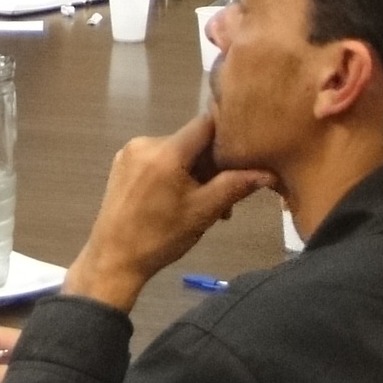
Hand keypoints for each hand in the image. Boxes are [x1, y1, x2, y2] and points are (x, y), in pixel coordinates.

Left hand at [63, 113, 272, 312]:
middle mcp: (145, 142)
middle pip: (191, 141)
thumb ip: (236, 186)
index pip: (206, 124)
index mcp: (165, 151)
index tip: (245, 152)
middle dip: (212, 165)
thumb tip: (269, 173)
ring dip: (194, 173)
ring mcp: (130, 152)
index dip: (228, 135)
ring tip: (203, 205)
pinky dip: (174, 174)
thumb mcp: (204, 212)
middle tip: (225, 198)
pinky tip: (179, 200)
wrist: (114, 259)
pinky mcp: (122, 164)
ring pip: (176, 152)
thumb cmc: (161, 237)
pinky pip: (158, 160)